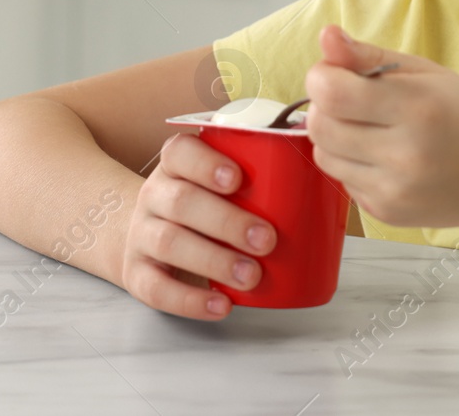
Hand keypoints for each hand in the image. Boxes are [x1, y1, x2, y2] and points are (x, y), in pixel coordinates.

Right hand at [118, 131, 276, 319]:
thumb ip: (256, 177)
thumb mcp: (219, 184)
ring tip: (252, 276)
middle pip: (181, 201)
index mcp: (176, 166)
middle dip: (227, 221)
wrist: (147, 236)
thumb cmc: (204, 206)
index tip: (238, 179)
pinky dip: (190, 301)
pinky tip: (221, 306)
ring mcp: (141, 234)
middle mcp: (154, 195)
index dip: (206, 163)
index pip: (180, 152)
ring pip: (169, 243)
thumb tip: (321, 180)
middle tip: (267, 239)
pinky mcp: (137, 273)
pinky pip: (157, 288)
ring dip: (214, 261)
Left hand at [303, 24, 458, 228]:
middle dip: (326, 106)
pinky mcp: (385, 214)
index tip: (338, 73)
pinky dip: (352, 165)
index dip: (322, 77)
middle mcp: (404, 155)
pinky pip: (342, 181)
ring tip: (371, 129)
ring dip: (335, 137)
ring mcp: (393, 190)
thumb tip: (326, 38)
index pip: (332, 93)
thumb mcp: (424, 72)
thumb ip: (368, 56)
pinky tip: (385, 158)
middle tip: (355, 100)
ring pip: (324, 156)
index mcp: (417, 108)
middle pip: (320, 126)